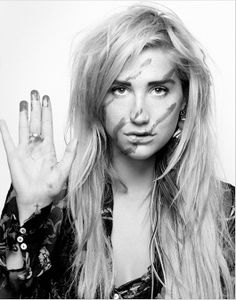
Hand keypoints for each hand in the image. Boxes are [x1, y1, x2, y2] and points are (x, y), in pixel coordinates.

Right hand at [0, 90, 76, 223]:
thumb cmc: (51, 187)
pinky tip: (4, 121)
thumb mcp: (64, 170)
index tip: (46, 99)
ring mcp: (24, 150)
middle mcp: (36, 146)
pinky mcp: (14, 156)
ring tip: (24, 101)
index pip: (47, 125)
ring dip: (23, 115)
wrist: (37, 199)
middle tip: (34, 93)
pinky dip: (5, 131)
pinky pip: (8, 141)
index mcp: (48, 148)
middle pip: (35, 122)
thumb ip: (70, 154)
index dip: (46, 112)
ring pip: (23, 128)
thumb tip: (76, 139)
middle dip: (35, 108)